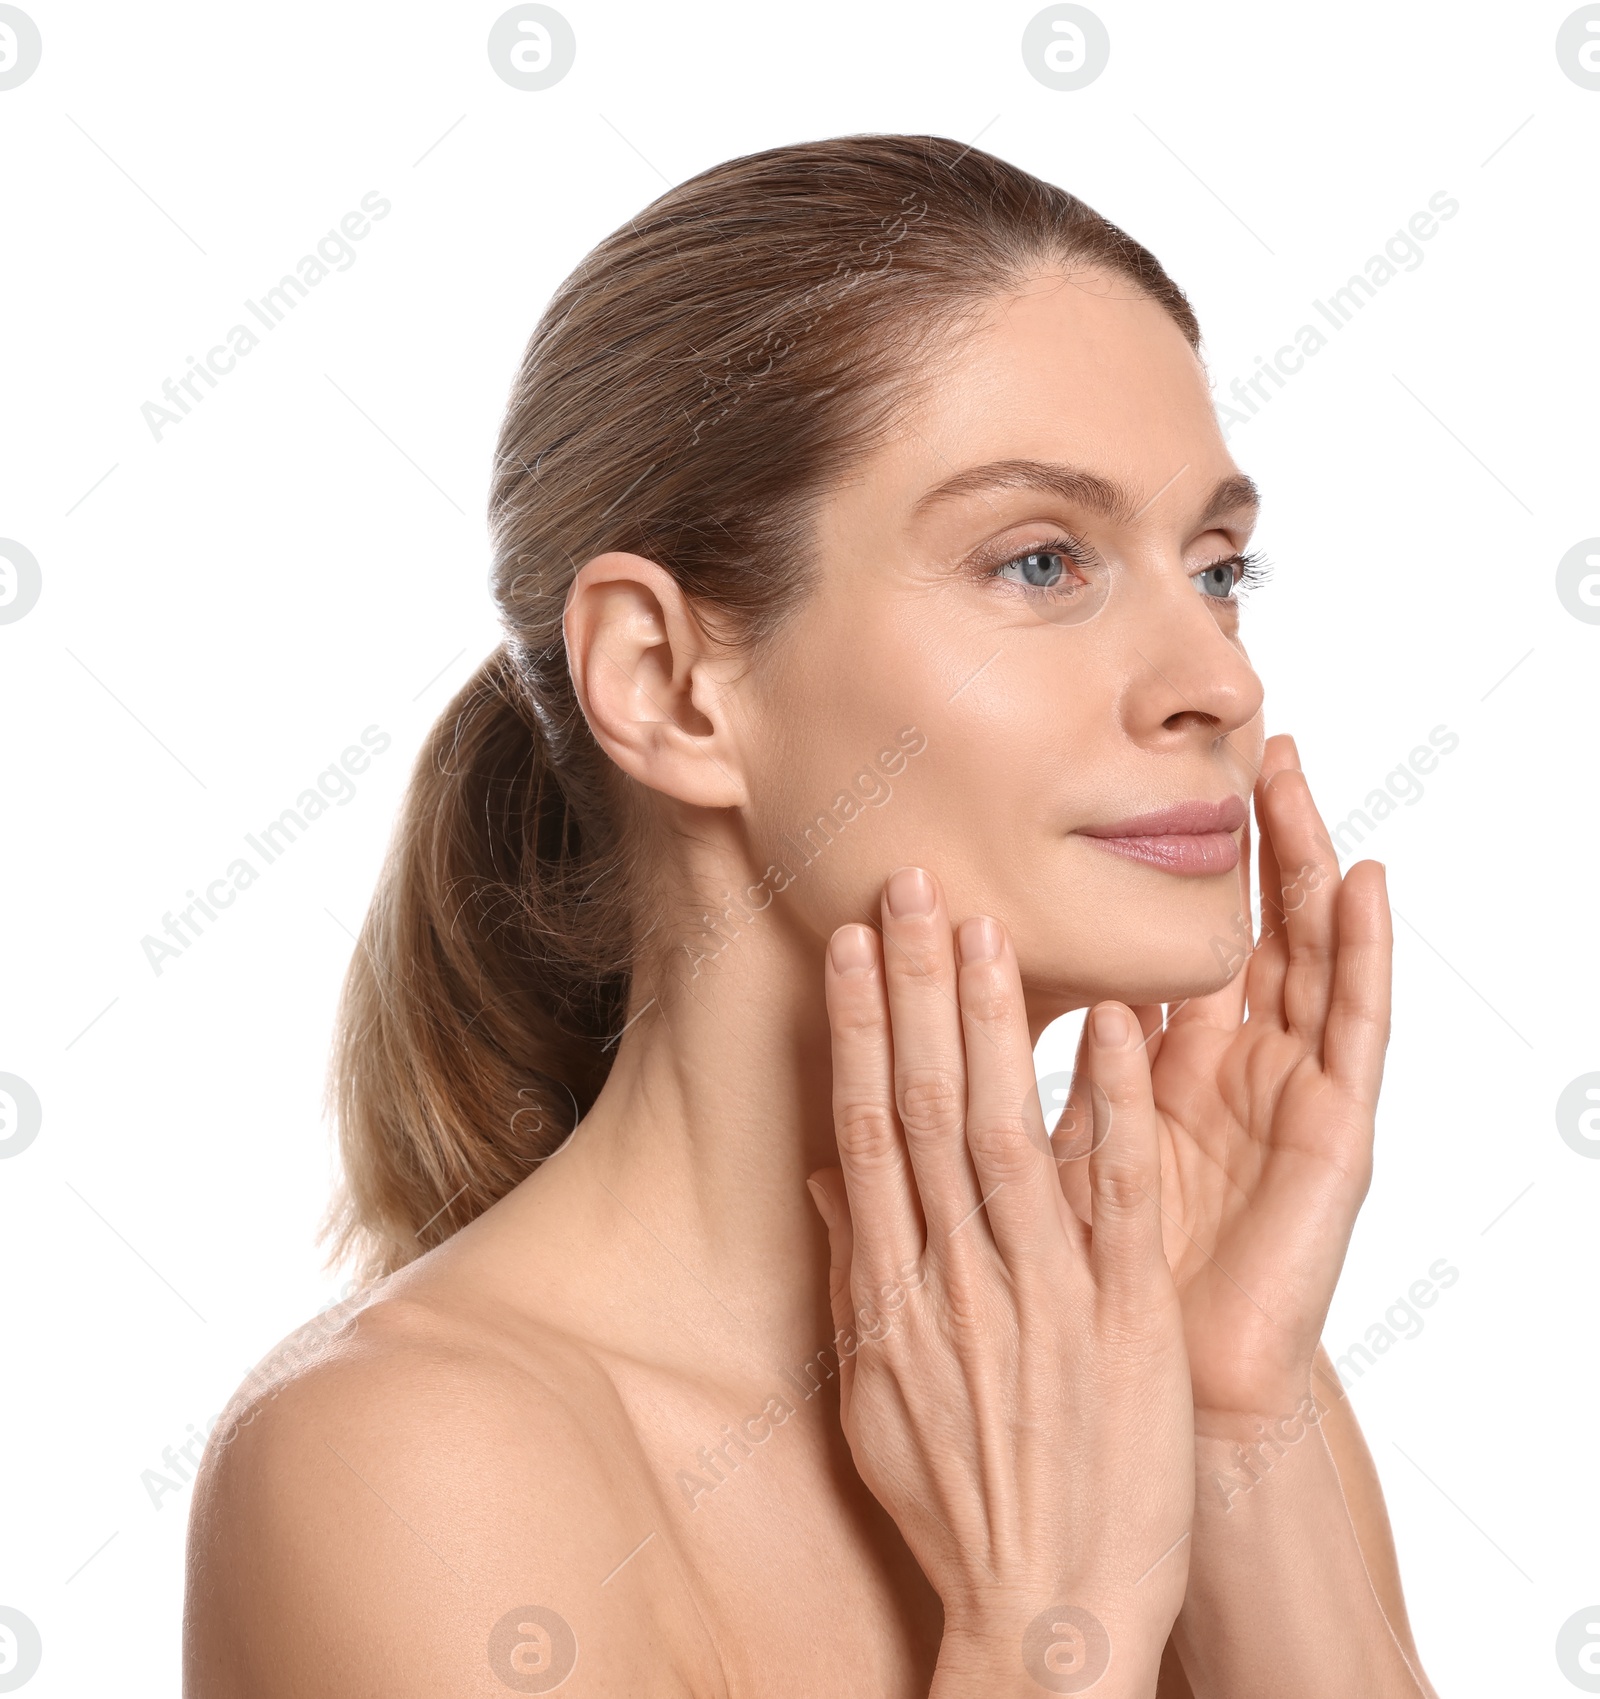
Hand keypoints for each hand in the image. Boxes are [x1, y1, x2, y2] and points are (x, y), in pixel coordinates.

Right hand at [807, 866, 1192, 1691]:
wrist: (1043, 1615)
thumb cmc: (958, 1507)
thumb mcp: (876, 1397)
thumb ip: (856, 1274)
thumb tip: (832, 1181)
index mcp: (892, 1294)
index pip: (867, 1131)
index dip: (859, 1031)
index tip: (851, 946)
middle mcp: (957, 1280)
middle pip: (930, 1110)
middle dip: (916, 990)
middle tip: (909, 886)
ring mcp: (1045, 1298)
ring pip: (1011, 1133)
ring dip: (997, 1024)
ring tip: (983, 926)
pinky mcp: (1127, 1325)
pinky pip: (1120, 1201)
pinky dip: (1117, 1110)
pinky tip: (1116, 1028)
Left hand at [1055, 734, 1392, 1419]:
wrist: (1144, 1419)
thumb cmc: (1088, 1306)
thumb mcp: (1040, 1183)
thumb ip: (1005, 1110)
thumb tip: (920, 1056)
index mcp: (1162, 1082)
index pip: (1170, 949)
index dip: (1166, 870)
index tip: (1139, 782)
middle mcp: (1230, 1081)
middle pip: (1245, 934)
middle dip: (1243, 841)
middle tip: (1238, 741)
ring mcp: (1285, 1105)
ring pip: (1305, 961)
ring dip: (1302, 866)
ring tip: (1296, 774)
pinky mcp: (1332, 1144)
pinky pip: (1351, 1039)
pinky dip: (1362, 954)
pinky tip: (1360, 881)